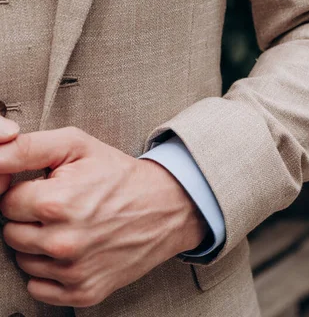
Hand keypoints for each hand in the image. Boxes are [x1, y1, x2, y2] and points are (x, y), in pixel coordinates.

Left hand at [0, 127, 206, 306]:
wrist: (164, 206)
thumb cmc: (118, 175)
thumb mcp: (76, 145)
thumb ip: (26, 148)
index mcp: (56, 203)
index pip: (5, 203)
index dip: (25, 192)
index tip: (45, 188)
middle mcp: (62, 242)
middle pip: (10, 234)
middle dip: (28, 218)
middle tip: (58, 205)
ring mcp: (73, 271)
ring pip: (22, 260)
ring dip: (37, 244)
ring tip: (68, 225)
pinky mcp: (84, 292)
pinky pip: (38, 288)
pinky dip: (48, 271)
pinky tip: (70, 249)